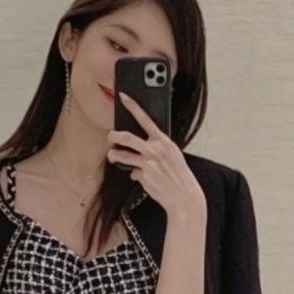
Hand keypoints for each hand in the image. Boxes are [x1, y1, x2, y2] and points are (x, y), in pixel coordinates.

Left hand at [106, 92, 206, 217]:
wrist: (184, 196)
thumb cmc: (178, 175)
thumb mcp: (172, 155)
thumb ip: (158, 147)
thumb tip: (142, 145)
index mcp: (164, 141)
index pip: (145, 119)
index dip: (133, 106)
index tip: (123, 96)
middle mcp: (155, 149)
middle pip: (126, 137)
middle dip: (113, 136)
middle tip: (110, 137)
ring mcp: (148, 163)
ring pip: (122, 155)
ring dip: (114, 156)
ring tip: (113, 156)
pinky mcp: (143, 176)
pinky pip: (133, 173)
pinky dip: (136, 176)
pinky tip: (146, 180)